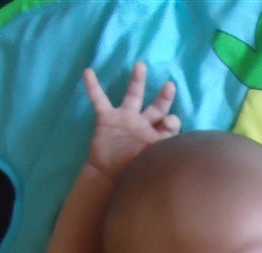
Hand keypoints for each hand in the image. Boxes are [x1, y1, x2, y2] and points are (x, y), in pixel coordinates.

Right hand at [83, 62, 180, 178]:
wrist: (106, 177)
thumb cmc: (132, 171)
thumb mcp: (151, 158)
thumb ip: (163, 144)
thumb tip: (171, 123)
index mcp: (156, 135)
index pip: (169, 123)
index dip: (172, 121)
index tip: (169, 122)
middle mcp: (143, 125)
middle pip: (157, 108)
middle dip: (164, 97)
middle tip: (170, 86)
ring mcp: (125, 120)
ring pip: (133, 96)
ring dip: (137, 81)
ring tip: (140, 66)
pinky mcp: (107, 119)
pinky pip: (99, 100)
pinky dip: (93, 87)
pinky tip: (88, 72)